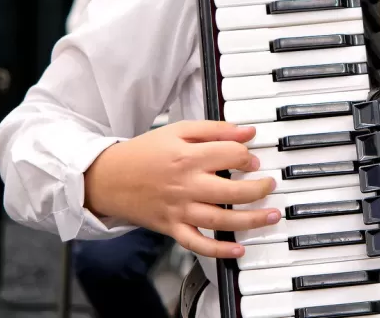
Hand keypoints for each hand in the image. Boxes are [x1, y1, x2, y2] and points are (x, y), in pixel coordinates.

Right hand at [84, 120, 277, 257]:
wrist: (107, 178)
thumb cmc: (144, 152)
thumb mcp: (178, 130)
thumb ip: (215, 130)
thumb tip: (247, 132)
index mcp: (188, 157)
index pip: (231, 156)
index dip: (248, 156)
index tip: (252, 160)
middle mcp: (186, 185)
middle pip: (231, 191)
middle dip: (258, 190)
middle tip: (270, 186)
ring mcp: (179, 210)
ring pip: (220, 220)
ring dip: (251, 220)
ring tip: (271, 216)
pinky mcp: (171, 227)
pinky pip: (197, 243)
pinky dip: (218, 250)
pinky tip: (238, 250)